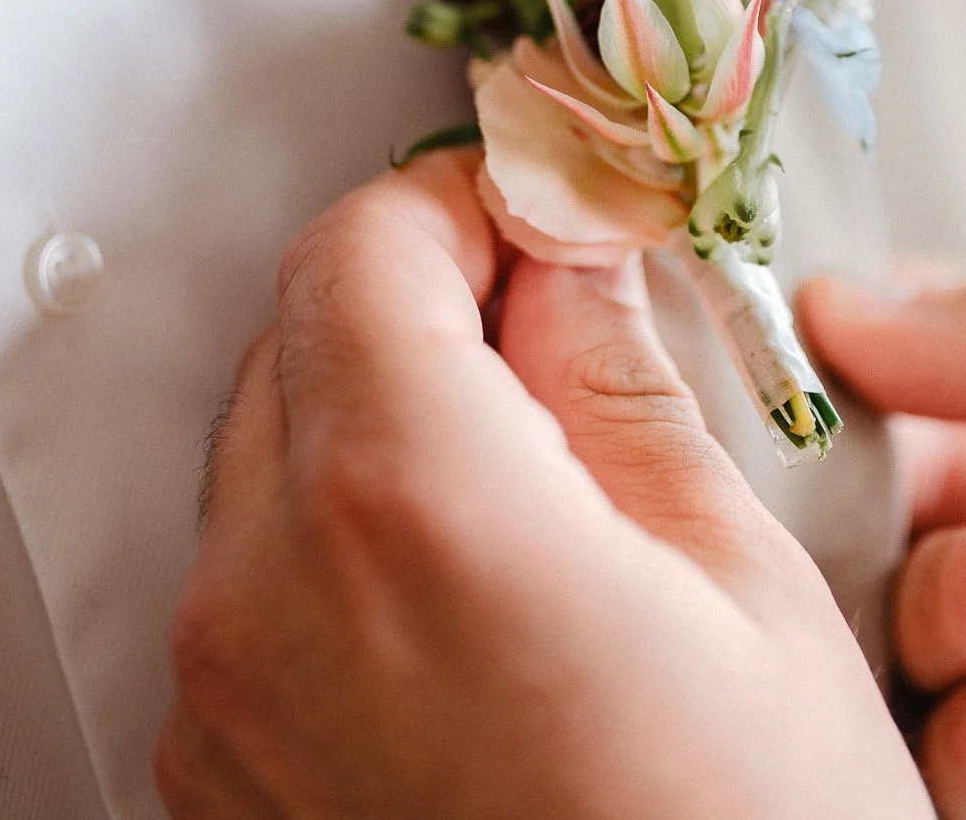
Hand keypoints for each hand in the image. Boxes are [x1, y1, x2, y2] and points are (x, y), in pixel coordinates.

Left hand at [153, 152, 931, 818]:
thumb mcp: (744, 590)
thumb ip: (625, 385)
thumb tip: (575, 252)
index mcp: (410, 506)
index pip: (367, 244)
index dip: (468, 203)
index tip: (551, 216)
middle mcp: (268, 595)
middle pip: (299, 339)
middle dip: (427, 307)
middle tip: (564, 336)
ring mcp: (225, 705)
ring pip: (268, 465)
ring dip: (383, 429)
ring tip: (541, 495)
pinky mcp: (220, 785)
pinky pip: (254, 596)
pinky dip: (344, 555)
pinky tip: (480, 613)